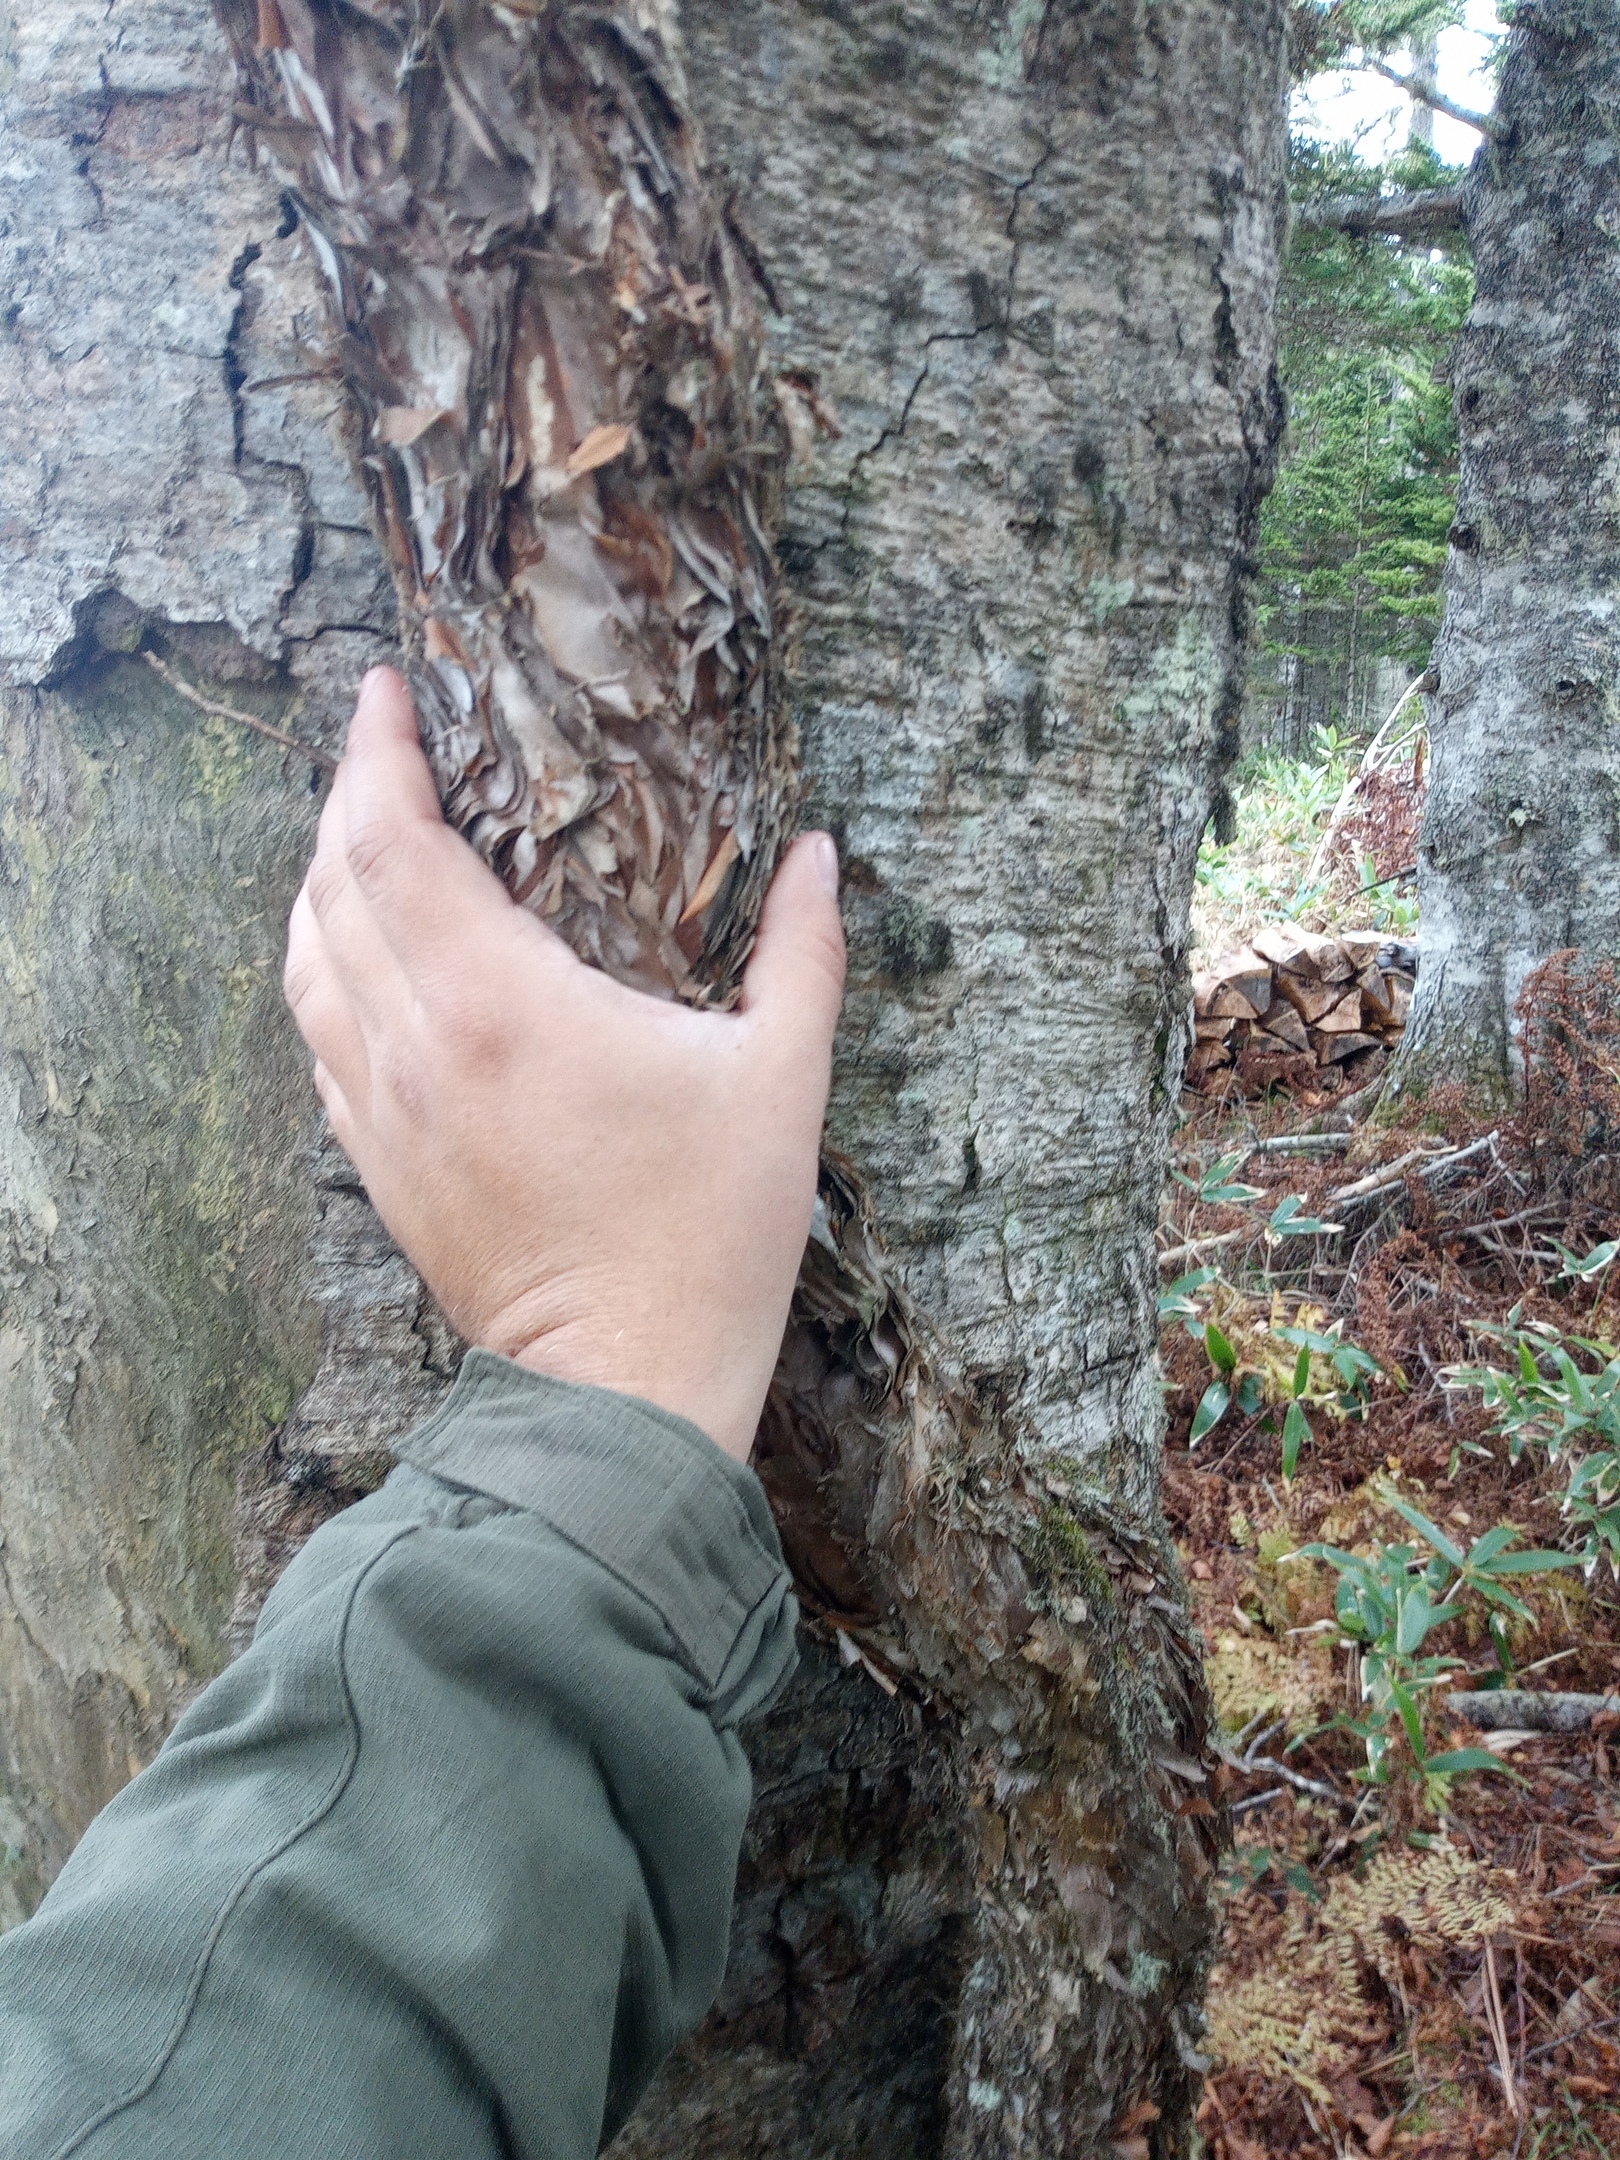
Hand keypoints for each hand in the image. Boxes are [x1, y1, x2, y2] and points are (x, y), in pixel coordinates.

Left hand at [282, 669, 844, 1462]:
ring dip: (319, 880)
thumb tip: (819, 857)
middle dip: (342, 796)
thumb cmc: (708, 1233)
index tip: (384, 692)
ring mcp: (383, 1110)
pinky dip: (324, 970)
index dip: (373, 754)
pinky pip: (319, 1038)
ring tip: (360, 833)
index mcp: (502, 1005)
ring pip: (306, 960)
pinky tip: (362, 955)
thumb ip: (801, 954)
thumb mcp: (782, 1080)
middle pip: (331, 884)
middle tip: (380, 743)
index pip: (390, 842)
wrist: (624, 1386)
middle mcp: (417, 1046)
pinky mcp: (379, 1165)